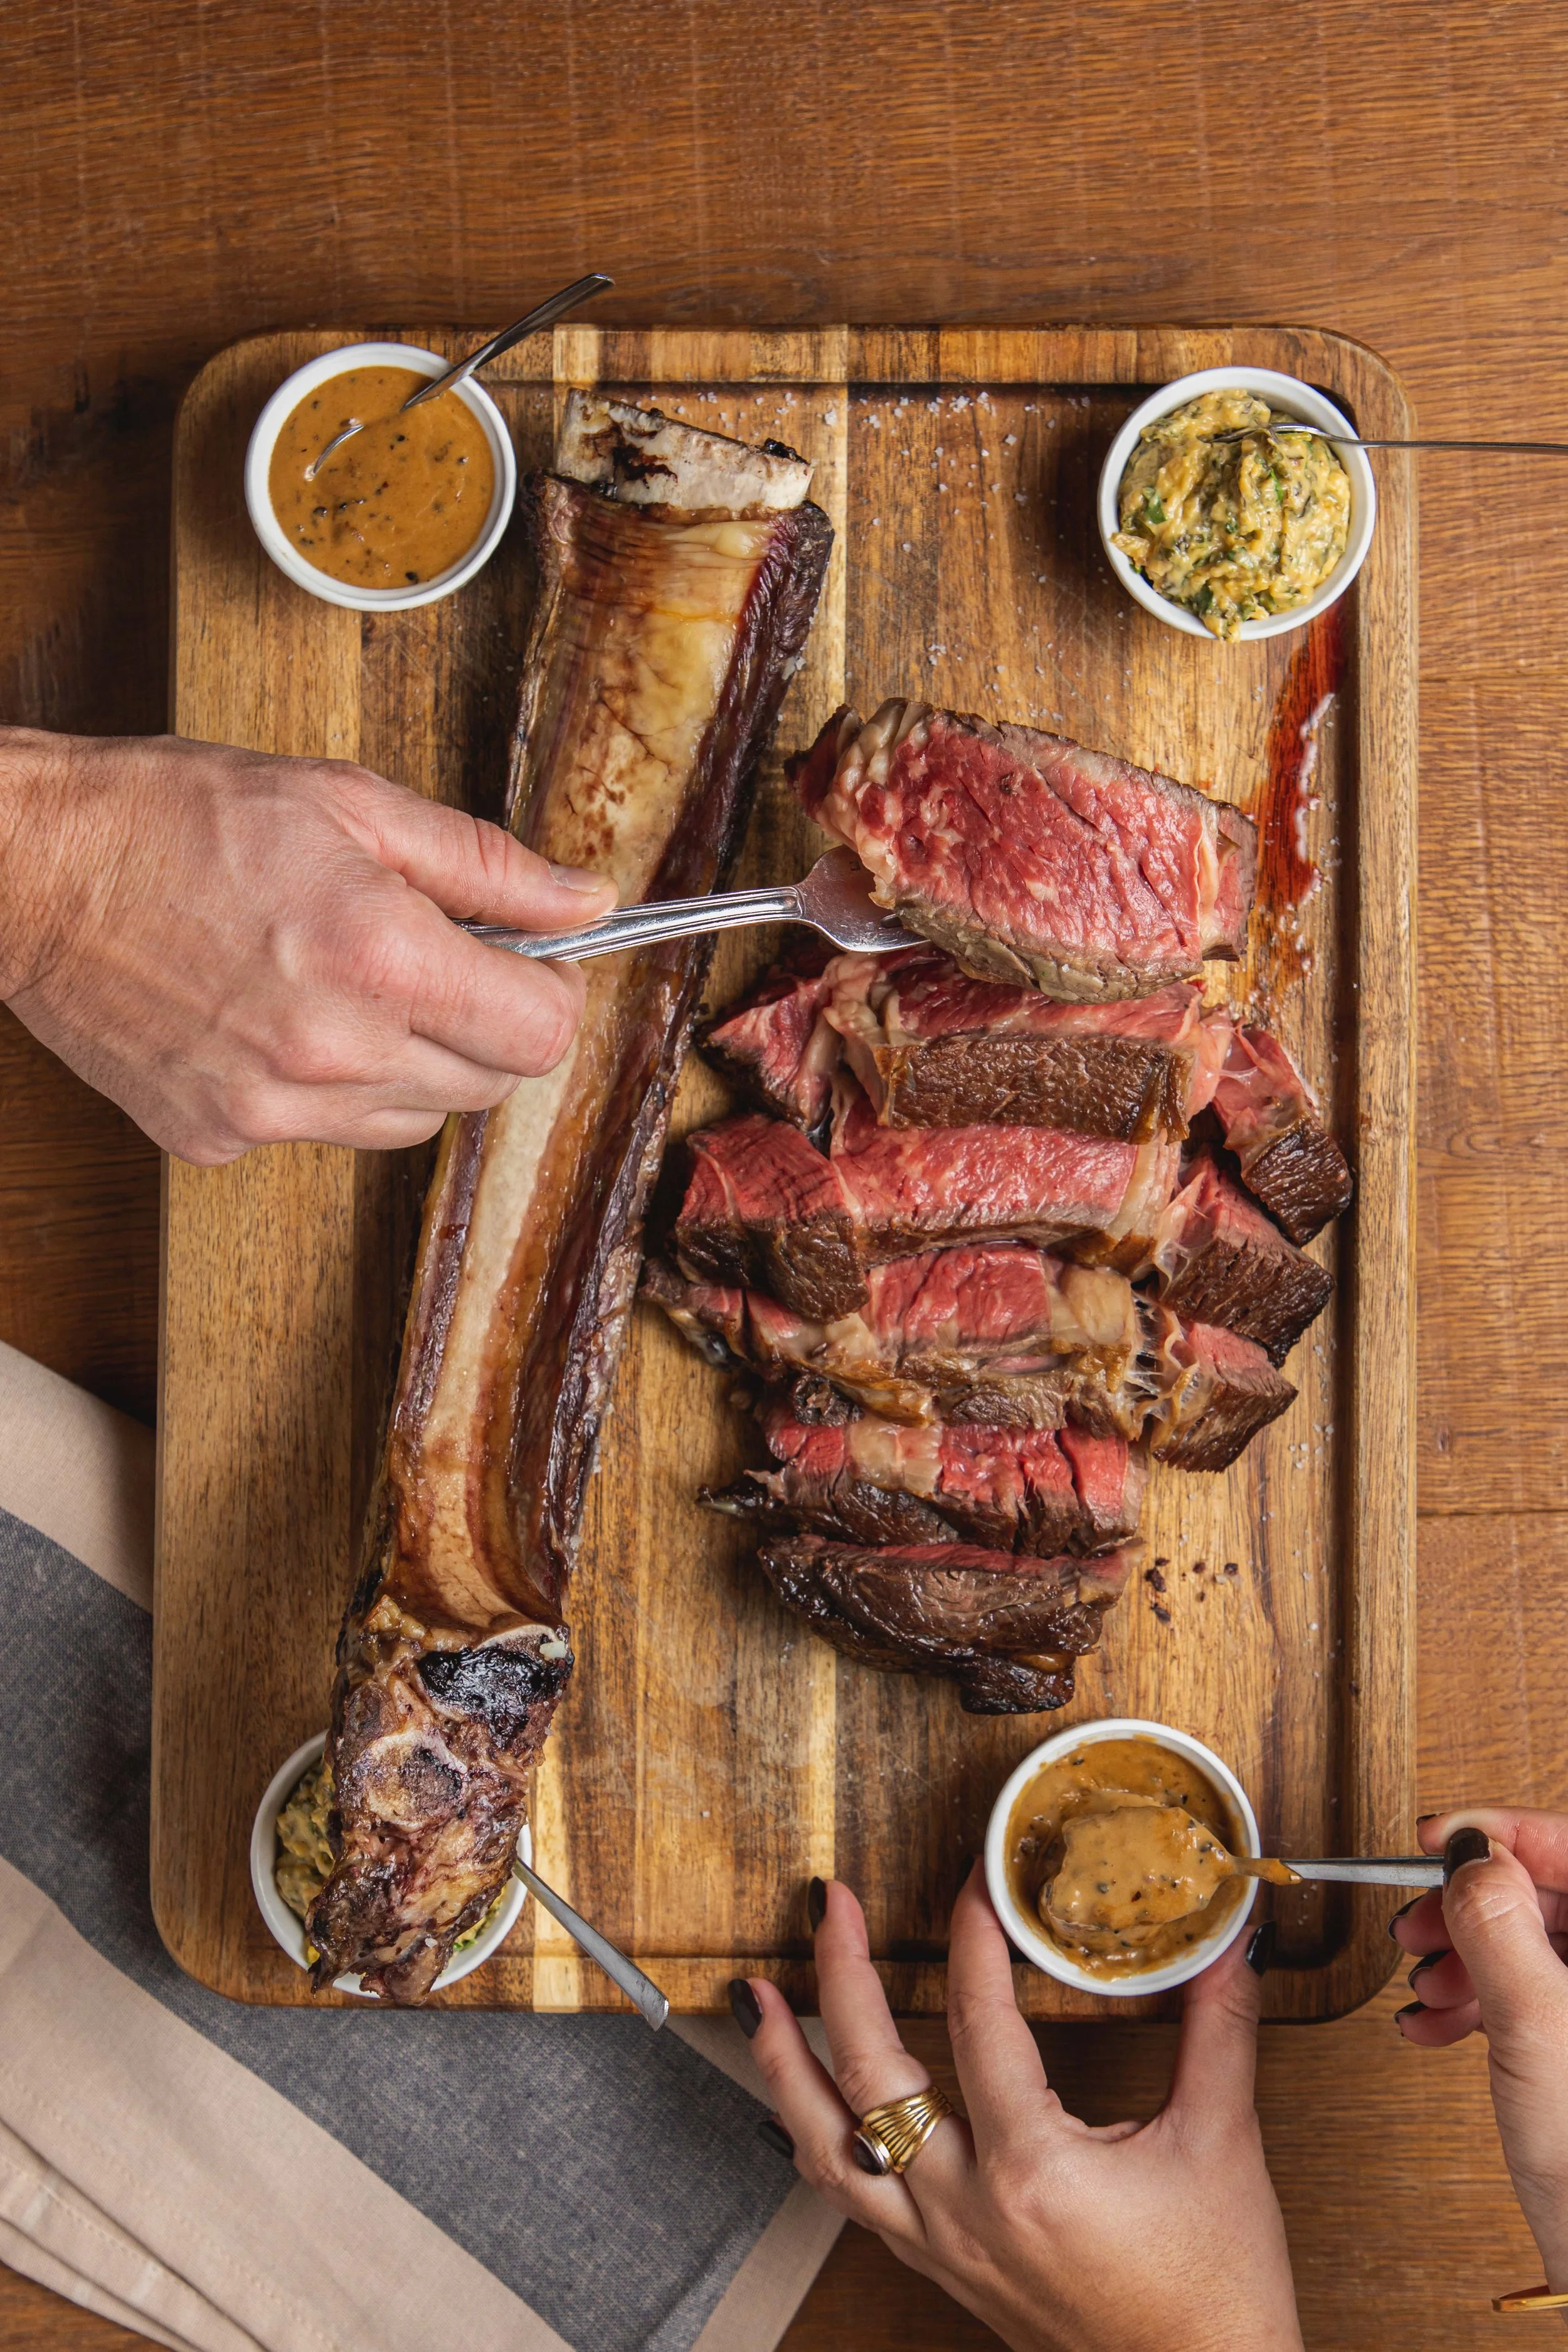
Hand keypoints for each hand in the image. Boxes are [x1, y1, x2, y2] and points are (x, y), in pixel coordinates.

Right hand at [0, 728, 615, 1161]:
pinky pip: (325, 1132)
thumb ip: (487, 864)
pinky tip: (279, 1016)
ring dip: (412, 1060)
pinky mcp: (220, 1136)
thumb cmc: (176, 818)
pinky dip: (329, 1087)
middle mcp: (334, 1051)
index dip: (548, 993)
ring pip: (414, 1118)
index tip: (525, 963)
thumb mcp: (352, 802)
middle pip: (488, 1086)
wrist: (33, 872)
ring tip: (345, 981)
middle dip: (484, 1025)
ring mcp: (273, 1108)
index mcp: (380, 958)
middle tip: (432, 959)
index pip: (540, 1034)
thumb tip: (587, 901)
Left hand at [734, 1866, 1301, 2351]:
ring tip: (756, 1999)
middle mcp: (966, 2209)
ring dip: (784, 2064)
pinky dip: (812, 2133)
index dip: (971, 1937)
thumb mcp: (1222, 2145)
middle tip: (828, 1905)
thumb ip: (1217, 2031)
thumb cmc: (1214, 2294)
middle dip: (838, 1974)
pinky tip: (799, 2097)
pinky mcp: (940, 2265)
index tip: (975, 1882)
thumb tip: (1227, 1942)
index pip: (978, 2021)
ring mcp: (942, 2244)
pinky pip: (847, 2193)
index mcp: (1032, 2172)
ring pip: (826, 2145)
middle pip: (869, 2072)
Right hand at [1391, 1811, 1567, 2289]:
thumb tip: (1473, 1855)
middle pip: (1549, 1897)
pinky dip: (1479, 2004)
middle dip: (1471, 1907)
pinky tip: (1436, 2024)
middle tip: (1420, 1920)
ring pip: (1535, 1948)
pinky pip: (1532, 1998)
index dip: (1502, 1833)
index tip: (1438, 1839)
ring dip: (1465, 1959)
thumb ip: (1500, 1927)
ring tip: (1424, 1984)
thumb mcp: (1538, 2028)